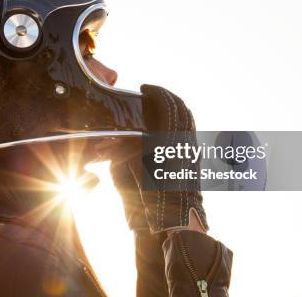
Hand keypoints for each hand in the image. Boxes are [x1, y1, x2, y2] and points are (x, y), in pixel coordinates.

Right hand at [127, 84, 207, 233]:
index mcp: (169, 137)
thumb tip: (106, 142)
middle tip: (151, 93)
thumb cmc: (153, 195)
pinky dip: (180, 120)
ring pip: (188, 117)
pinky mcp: (195, 155)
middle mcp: (184, 139)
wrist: (178, 215)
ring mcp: (192, 146)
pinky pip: (190, 129)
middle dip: (166, 96)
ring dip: (174, 107)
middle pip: (180, 106)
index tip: (145, 87)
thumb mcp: (133, 170)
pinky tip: (168, 125)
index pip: (166, 103)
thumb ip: (122, 152)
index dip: (156, 91)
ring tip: (159, 105)